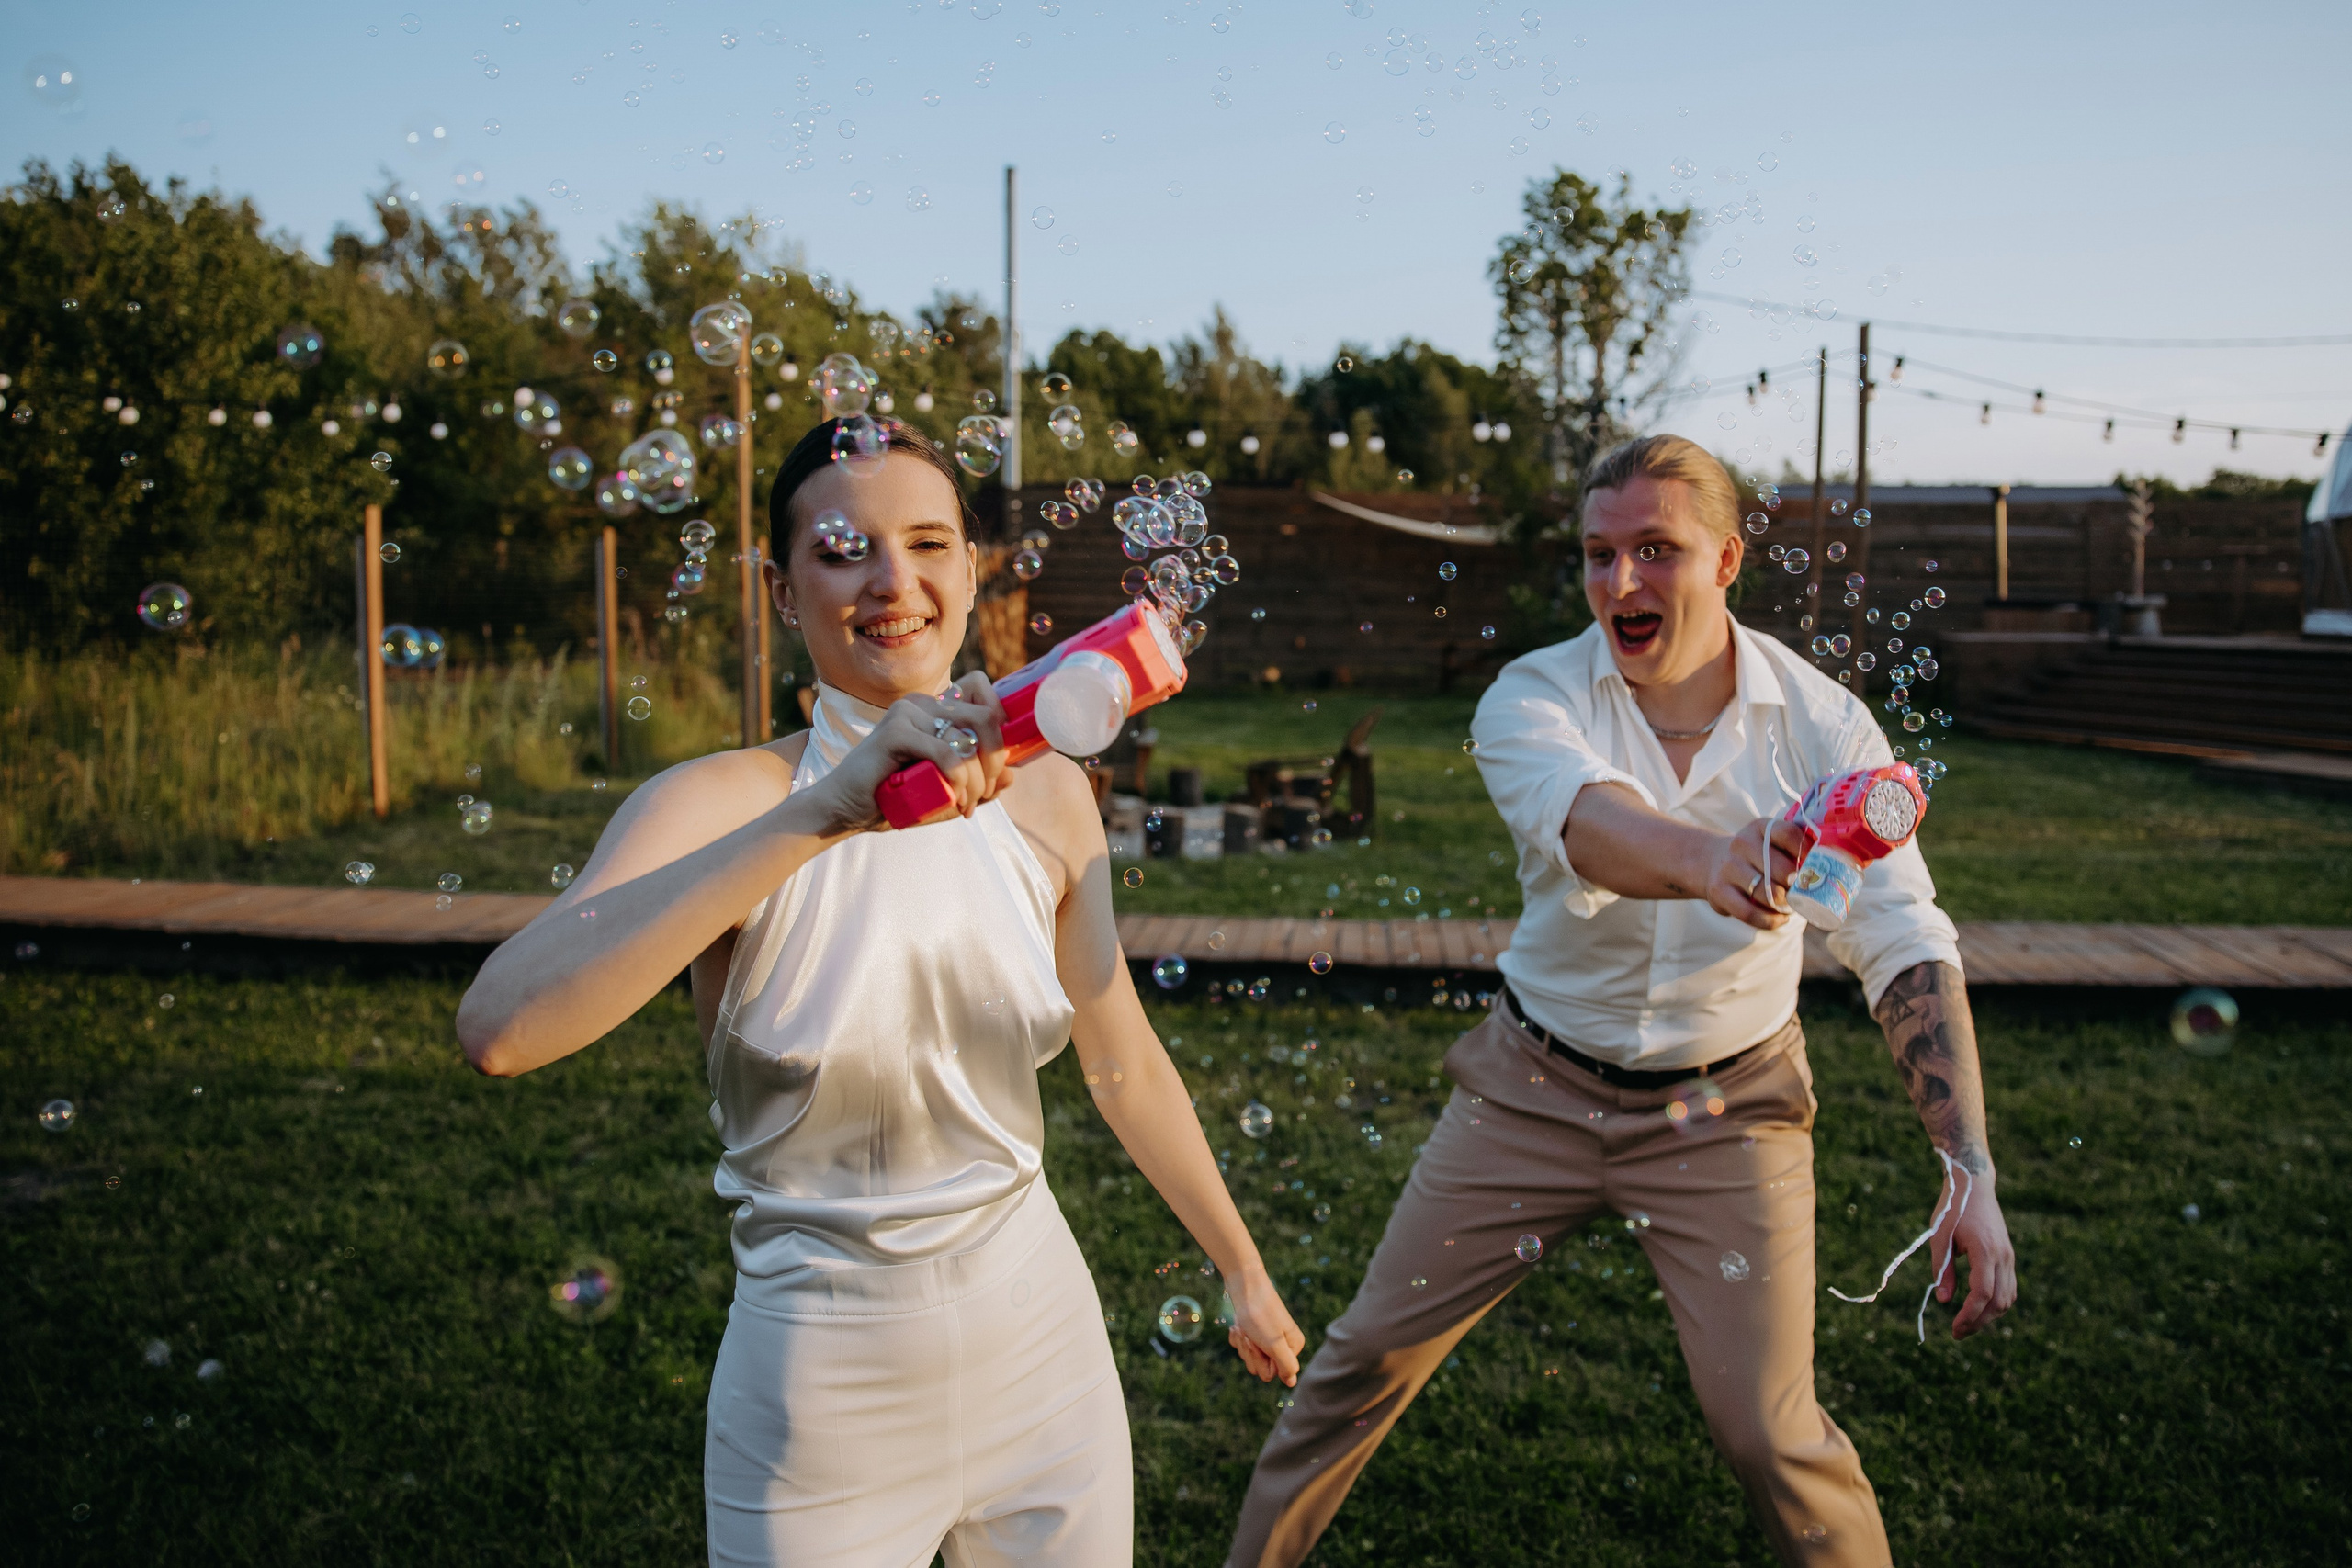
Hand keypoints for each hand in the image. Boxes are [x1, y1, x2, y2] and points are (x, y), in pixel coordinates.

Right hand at [800, 672, 1011, 835]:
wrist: (845, 810)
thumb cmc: (893, 799)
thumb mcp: (944, 791)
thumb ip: (977, 783)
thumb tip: (1012, 777)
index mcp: (935, 709)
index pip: (982, 690)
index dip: (1001, 723)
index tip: (999, 763)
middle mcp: (923, 703)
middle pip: (985, 717)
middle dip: (996, 760)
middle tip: (986, 792)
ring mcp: (907, 713)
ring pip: (967, 740)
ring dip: (977, 779)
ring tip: (966, 804)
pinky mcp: (894, 731)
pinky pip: (945, 752)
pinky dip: (958, 778)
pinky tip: (954, 797)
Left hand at [1222, 1265, 1304, 1386]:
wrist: (1243, 1284)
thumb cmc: (1259, 1314)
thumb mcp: (1274, 1343)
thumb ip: (1286, 1366)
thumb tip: (1292, 1383)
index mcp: (1292, 1347)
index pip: (1274, 1374)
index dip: (1262, 1361)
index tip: (1259, 1344)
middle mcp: (1282, 1344)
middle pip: (1260, 1368)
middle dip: (1249, 1353)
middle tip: (1249, 1334)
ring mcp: (1266, 1337)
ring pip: (1249, 1357)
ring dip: (1241, 1344)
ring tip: (1242, 1327)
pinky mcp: (1253, 1331)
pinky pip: (1241, 1346)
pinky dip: (1237, 1337)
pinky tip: (1237, 1325)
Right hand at [1704, 815, 1810, 929]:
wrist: (1712, 861)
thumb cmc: (1755, 856)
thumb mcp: (1769, 842)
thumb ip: (1794, 848)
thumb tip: (1835, 866)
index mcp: (1760, 828)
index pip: (1787, 833)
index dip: (1807, 850)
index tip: (1818, 864)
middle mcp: (1742, 844)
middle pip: (1779, 868)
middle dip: (1797, 884)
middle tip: (1805, 892)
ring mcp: (1728, 867)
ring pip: (1764, 892)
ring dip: (1784, 904)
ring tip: (1792, 906)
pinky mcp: (1718, 891)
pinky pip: (1748, 912)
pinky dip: (1769, 920)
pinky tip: (1780, 919)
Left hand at [1930, 1165, 2016, 1339]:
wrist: (1974, 1185)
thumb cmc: (1952, 1208)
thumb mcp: (1939, 1235)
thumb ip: (1942, 1268)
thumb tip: (1943, 1301)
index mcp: (1984, 1250)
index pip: (1982, 1294)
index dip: (1969, 1315)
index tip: (1954, 1328)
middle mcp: (2003, 1256)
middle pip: (1997, 1302)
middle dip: (1979, 1322)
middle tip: (1958, 1333)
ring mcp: (2009, 1257)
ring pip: (2007, 1298)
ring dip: (1989, 1316)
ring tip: (1967, 1324)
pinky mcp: (2009, 1256)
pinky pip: (2009, 1288)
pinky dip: (1997, 1304)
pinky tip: (1980, 1309)